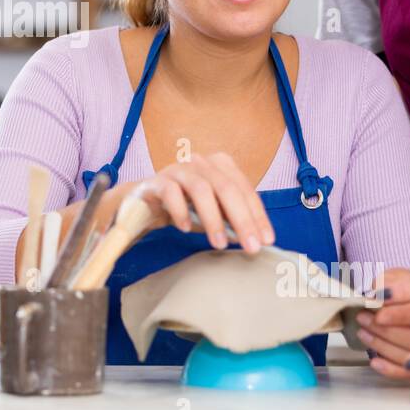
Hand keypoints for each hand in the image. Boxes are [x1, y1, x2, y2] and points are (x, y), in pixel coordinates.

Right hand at [131, 152, 274, 252]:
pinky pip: (170, 192)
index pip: (244, 189)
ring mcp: (178, 169)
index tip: (266, 240)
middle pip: (227, 188)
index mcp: (220, 165)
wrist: (144, 204)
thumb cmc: (185, 207)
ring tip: (220, 244)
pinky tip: (185, 229)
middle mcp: (201, 162)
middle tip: (250, 247)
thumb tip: (255, 238)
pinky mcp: (156, 181)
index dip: (258, 215)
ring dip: (213, 219)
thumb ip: (232, 220)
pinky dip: (180, 211)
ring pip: (201, 189)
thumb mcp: (213, 213)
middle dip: (242, 219)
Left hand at [356, 267, 409, 379]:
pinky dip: (389, 369)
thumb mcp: (398, 277)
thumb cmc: (406, 290)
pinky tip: (374, 360)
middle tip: (363, 319)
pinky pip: (409, 374)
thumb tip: (374, 295)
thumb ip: (386, 283)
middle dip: (385, 331)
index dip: (398, 315)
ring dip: (381, 346)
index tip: (377, 313)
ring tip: (363, 333)